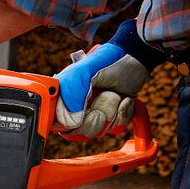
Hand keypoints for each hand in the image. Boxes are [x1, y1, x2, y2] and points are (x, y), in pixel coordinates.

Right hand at [54, 19, 164, 138]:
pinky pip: (115, 128)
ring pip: (97, 131)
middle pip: (76, 131)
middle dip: (94, 117)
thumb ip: (71, 93)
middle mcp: (74, 107)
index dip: (64, 124)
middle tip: (103, 95)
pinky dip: (123, 114)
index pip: (53, 122)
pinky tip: (125, 99)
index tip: (78, 115)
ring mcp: (93, 113)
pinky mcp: (111, 117)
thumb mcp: (85, 71)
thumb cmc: (108, 60)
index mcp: (61, 96)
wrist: (136, 57)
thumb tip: (69, 122)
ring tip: (114, 93)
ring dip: (111, 112)